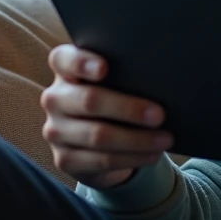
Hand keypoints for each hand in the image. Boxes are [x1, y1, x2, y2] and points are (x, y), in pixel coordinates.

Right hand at [40, 44, 172, 189]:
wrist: (97, 141)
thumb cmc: (116, 96)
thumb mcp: (117, 82)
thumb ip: (126, 73)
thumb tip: (161, 78)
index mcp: (65, 70)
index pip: (63, 59)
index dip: (81, 62)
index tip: (104, 68)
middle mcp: (55, 98)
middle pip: (89, 100)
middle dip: (129, 108)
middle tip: (160, 115)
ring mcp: (55, 131)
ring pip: (98, 135)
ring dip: (137, 139)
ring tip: (165, 138)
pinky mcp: (64, 159)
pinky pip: (101, 160)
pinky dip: (132, 158)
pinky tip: (152, 154)